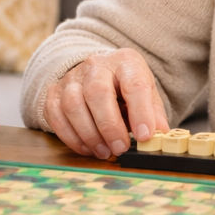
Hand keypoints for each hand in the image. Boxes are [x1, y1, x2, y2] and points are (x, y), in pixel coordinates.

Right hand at [42, 49, 168, 158]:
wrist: (98, 73)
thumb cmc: (125, 88)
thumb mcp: (146, 95)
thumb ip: (154, 115)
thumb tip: (159, 135)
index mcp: (126, 62)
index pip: (134, 84)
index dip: (141, 112)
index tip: (145, 136)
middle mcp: (96, 65)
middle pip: (97, 92)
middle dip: (109, 125)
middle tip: (120, 148)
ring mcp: (72, 77)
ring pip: (73, 104)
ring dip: (89, 134)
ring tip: (105, 152)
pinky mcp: (54, 92)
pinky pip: (56, 115)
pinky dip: (71, 137)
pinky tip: (87, 148)